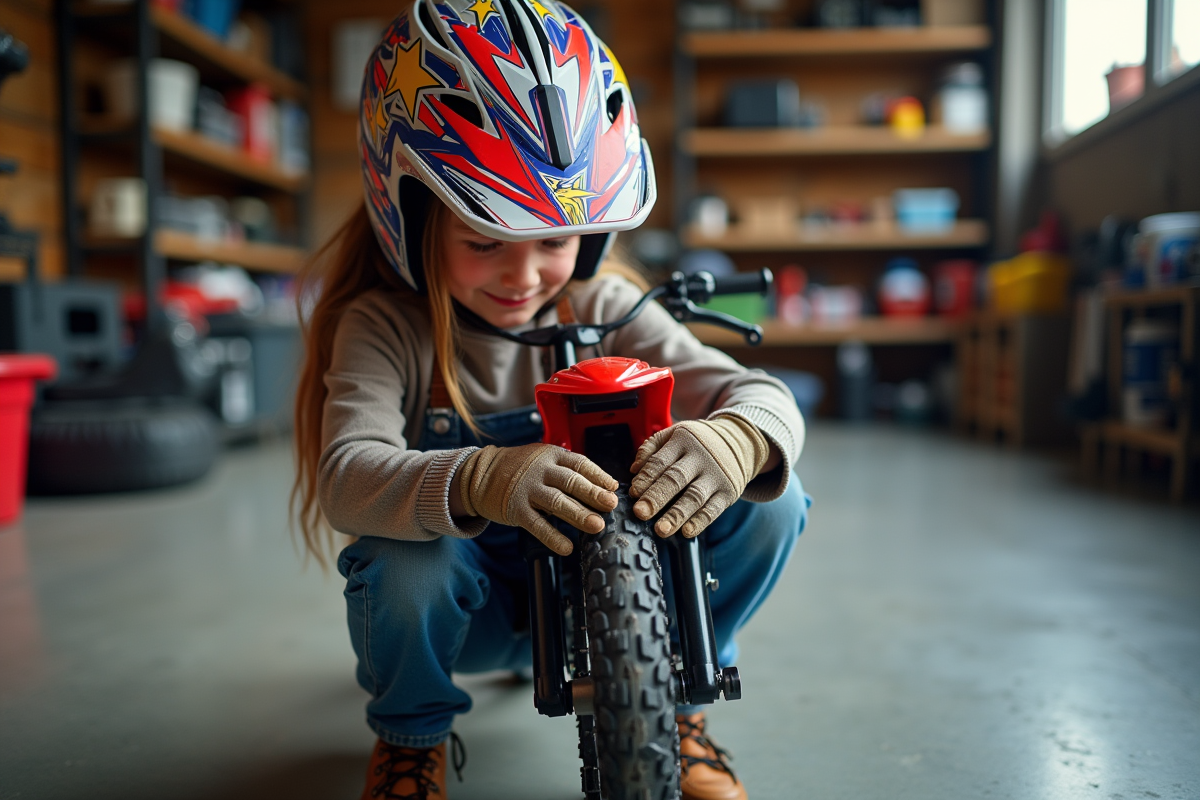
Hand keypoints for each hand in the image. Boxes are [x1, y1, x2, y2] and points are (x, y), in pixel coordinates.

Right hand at [458, 444, 618, 554]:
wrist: (481, 474)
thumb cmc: (520, 468)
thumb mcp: (544, 459)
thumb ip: (569, 470)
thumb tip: (605, 487)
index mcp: (551, 455)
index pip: (580, 463)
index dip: (598, 476)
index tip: (613, 488)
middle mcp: (540, 470)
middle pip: (571, 481)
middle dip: (593, 494)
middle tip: (610, 506)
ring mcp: (527, 489)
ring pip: (556, 502)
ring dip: (578, 514)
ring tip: (596, 526)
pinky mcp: (515, 509)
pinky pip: (536, 524)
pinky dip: (552, 537)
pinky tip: (566, 547)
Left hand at [629, 417, 768, 537]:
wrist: (740, 442)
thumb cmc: (698, 442)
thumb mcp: (676, 434)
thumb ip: (652, 447)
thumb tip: (634, 470)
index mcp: (683, 440)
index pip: (661, 460)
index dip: (646, 477)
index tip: (633, 493)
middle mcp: (701, 457)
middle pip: (675, 478)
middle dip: (656, 497)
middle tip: (640, 513)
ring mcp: (716, 476)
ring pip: (694, 497)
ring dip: (676, 515)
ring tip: (661, 529)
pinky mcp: (729, 492)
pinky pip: (713, 509)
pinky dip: (700, 522)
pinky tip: (686, 532)